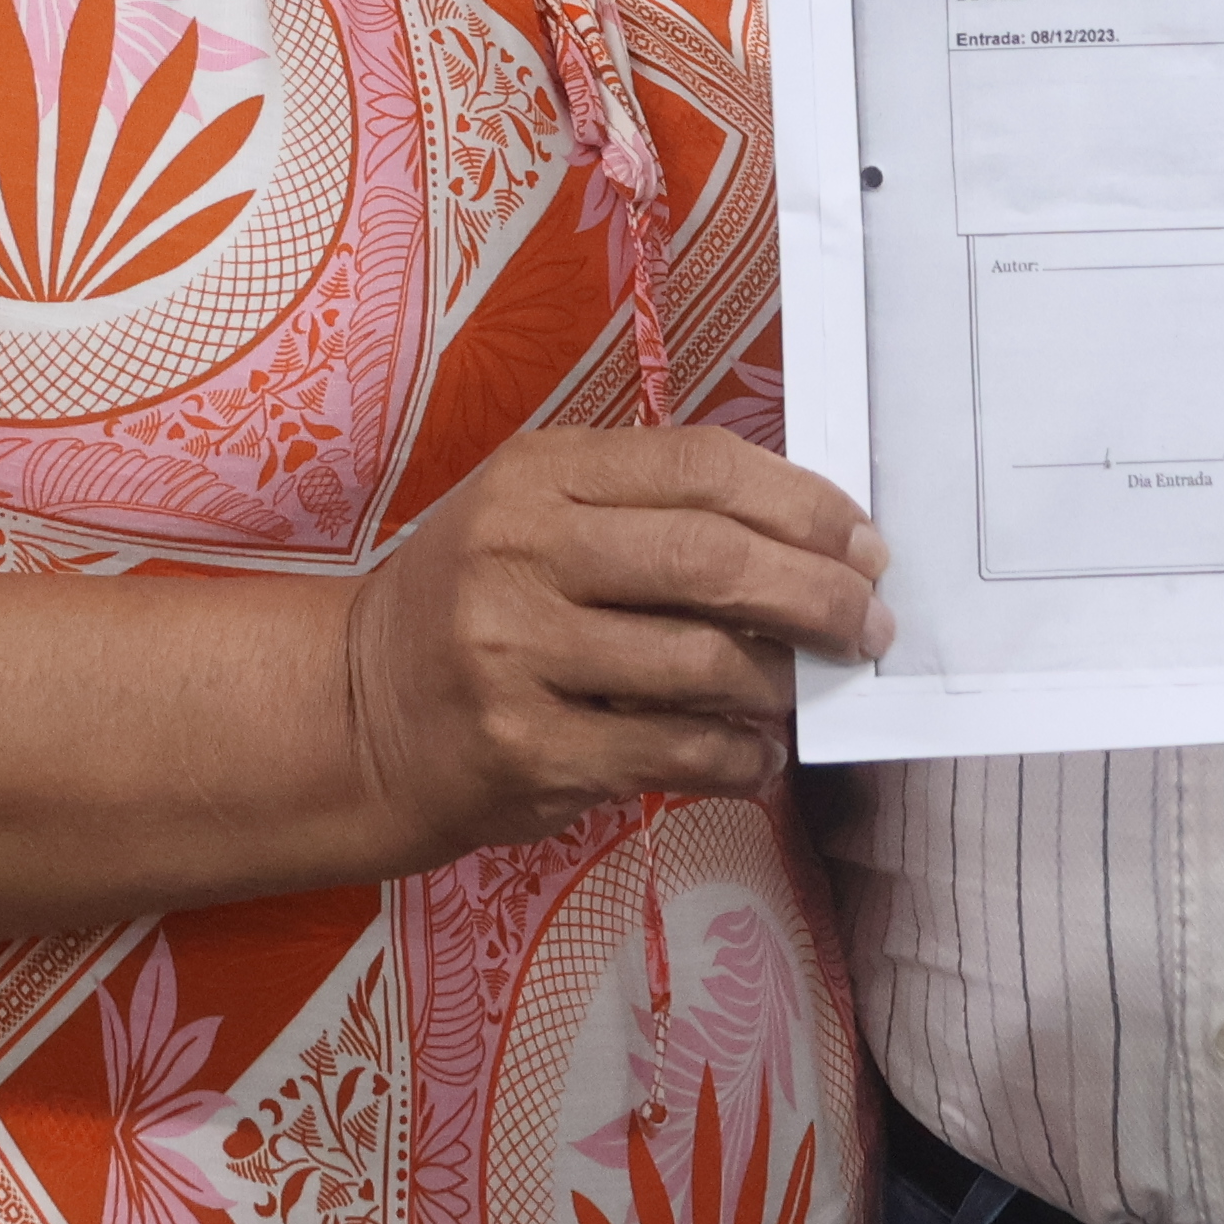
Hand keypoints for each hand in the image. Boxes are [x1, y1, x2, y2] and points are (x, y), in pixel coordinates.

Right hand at [340, 426, 883, 857]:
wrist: (355, 715)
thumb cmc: (474, 606)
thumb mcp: (534, 521)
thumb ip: (648, 514)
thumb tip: (807, 547)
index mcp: (539, 477)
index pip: (702, 466)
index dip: (803, 505)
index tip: (863, 545)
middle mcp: (521, 552)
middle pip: (713, 559)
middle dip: (817, 596)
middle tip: (867, 626)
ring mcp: (517, 652)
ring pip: (703, 662)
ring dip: (778, 684)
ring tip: (796, 694)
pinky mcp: (527, 748)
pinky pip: (674, 750)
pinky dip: (738, 757)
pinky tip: (752, 757)